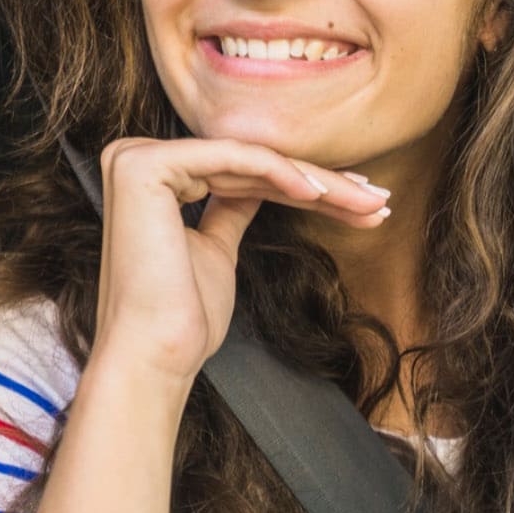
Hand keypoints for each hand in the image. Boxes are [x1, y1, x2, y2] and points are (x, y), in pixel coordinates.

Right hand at [91, 137, 390, 386]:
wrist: (154, 355)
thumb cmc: (183, 315)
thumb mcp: (216, 249)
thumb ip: (230, 207)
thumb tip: (259, 186)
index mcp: (150, 175)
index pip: (246, 173)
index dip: (306, 186)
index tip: (360, 201)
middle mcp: (135, 157)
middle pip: (254, 168)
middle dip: (324, 185)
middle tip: (378, 199)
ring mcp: (136, 158)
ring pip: (253, 162)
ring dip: (320, 183)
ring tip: (369, 202)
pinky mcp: (146, 166)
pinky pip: (235, 159)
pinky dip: (283, 174)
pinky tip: (323, 194)